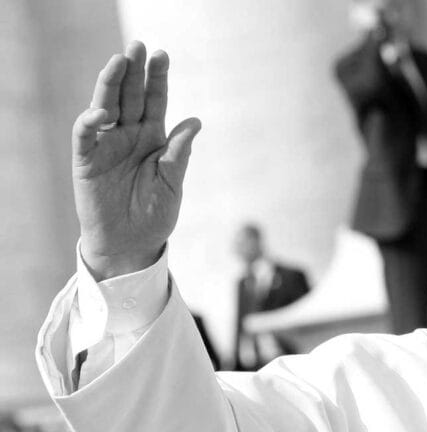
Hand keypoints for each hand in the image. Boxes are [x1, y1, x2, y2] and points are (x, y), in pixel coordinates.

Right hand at [72, 41, 200, 279]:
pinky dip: (91, 121)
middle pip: (130, 96)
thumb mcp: (172, 184)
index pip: (155, 101)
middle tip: (139, 46)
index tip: (162, 56)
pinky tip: (102, 111)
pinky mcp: (86, 160)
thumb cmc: (155, 216)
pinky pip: (85, 135)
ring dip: (111, 84)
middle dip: (134, 71)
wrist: (131, 245)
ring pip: (106, 106)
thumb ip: (179, 154)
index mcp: (154, 139)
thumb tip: (195, 121)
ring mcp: (107, 145)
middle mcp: (129, 136)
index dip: (157, 79)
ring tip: (119, 61)